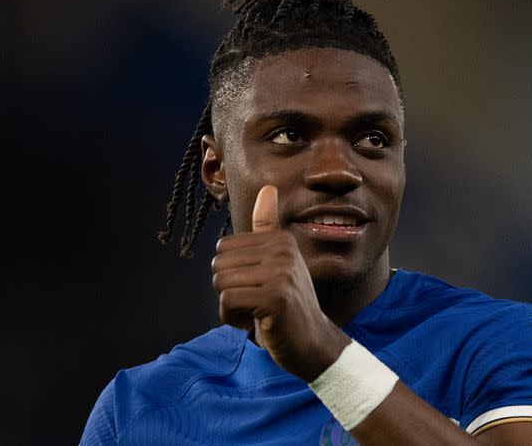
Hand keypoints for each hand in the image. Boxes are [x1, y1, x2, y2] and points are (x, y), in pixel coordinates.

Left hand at [211, 185, 349, 381]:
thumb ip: (268, 228)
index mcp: (281, 239)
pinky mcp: (275, 297)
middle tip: (255, 303)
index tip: (257, 287)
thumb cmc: (289, 305)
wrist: (313, 344)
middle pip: (218, 264)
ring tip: (256, 313)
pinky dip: (232, 318)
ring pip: (221, 283)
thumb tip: (267, 188)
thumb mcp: (279, 262)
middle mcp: (283, 251)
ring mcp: (281, 273)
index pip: (223, 248)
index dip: (232, 274)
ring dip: (230, 307)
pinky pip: (227, 301)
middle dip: (228, 290)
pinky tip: (254, 323)